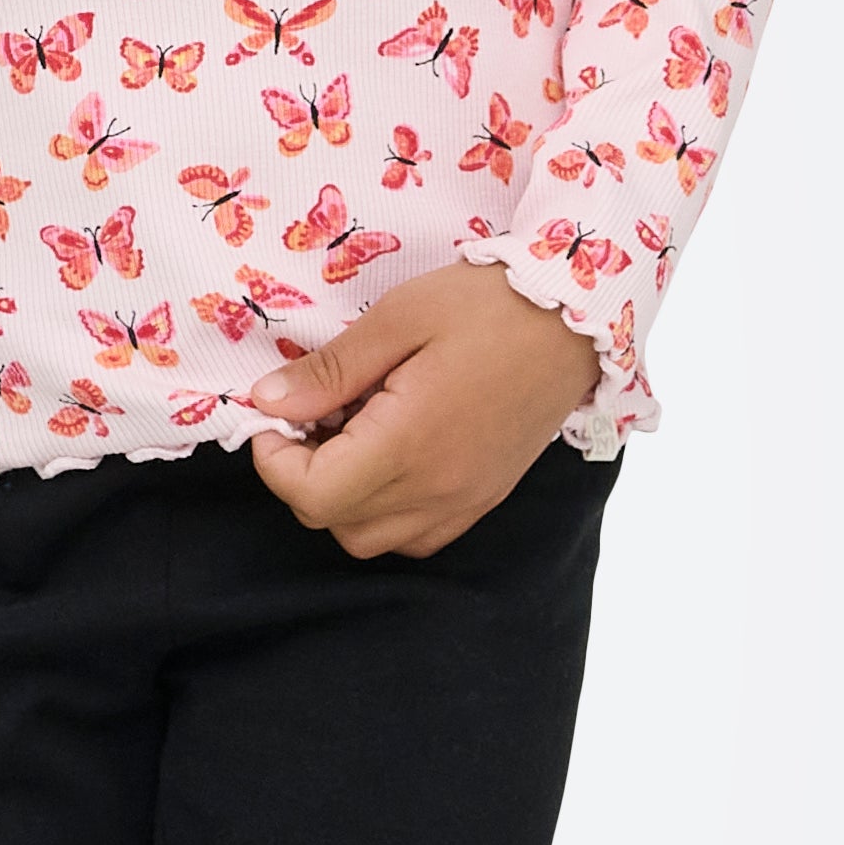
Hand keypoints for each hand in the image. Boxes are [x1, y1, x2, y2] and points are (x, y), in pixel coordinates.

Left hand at [243, 262, 598, 559]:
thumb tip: (267, 403)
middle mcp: (438, 488)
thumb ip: (330, 371)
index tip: (277, 416)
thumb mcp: (397, 318)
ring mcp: (465, 501)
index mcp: (410, 444)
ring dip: (343, 500)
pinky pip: (417, 536)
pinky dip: (386, 512)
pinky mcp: (485, 498)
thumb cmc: (488, 304)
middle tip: (315, 416)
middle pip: (336, 524)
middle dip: (304, 478)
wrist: (576, 317)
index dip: (275, 462)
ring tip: (353, 435)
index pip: (313, 497)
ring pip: (373, 539)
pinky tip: (392, 456)